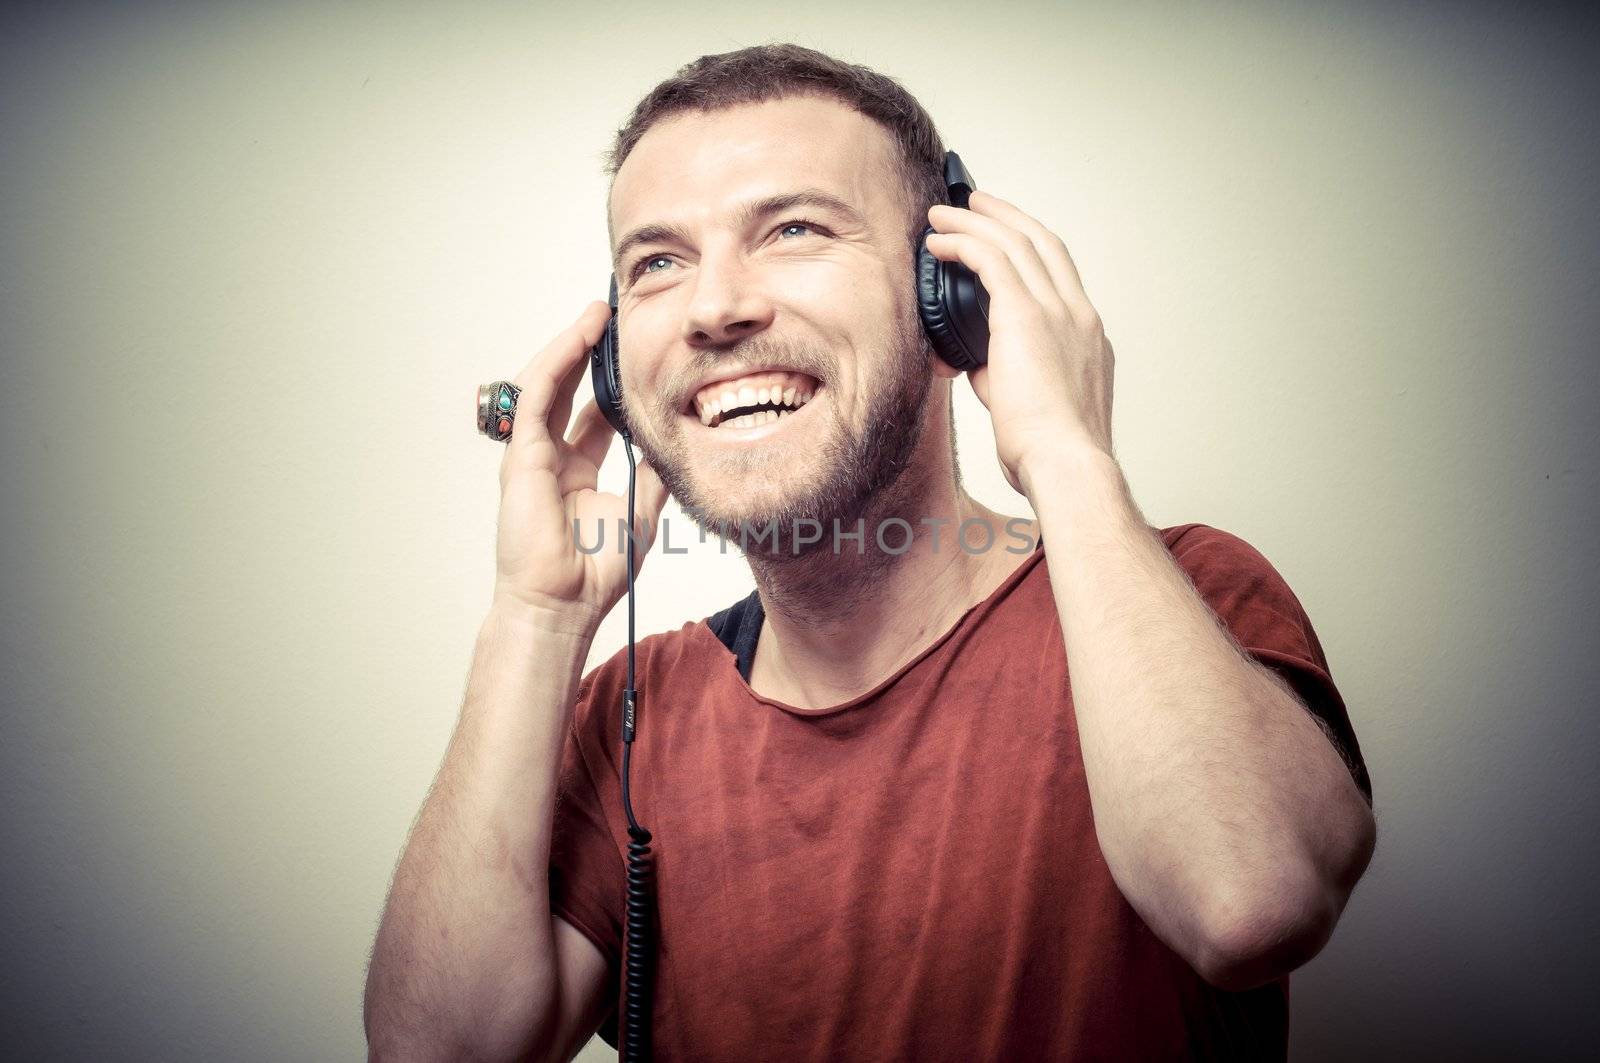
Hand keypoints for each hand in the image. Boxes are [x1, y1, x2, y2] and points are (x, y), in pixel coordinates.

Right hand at [492, 301, 668, 630]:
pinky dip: (556, 364)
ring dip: (570, 346)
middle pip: (566, 390)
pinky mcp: (521, 455)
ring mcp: (531, 455)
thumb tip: (676, 444)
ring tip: (595, 314)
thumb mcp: (641, 511)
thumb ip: (653, 475)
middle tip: (610, 317)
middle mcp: (551, 458)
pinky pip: (537, 398)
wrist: (565, 604)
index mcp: (577, 472)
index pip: (591, 414)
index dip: (610, 382)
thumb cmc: (595, 572)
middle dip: (586, 352)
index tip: (634, 354)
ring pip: (547, 385)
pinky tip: (577, 339)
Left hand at [924, 190, 1114, 493]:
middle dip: (1006, 217)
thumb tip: (975, 366)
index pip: (1060, 275)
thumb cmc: (1049, 454)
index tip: (1005, 236)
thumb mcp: (1028, 408)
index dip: (1030, 248)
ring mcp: (1058, 313)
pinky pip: (991, 260)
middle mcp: (1078, 316)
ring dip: (977, 221)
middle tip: (975, 202)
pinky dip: (963, 243)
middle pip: (1043, 243)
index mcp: (1086, 337)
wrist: (1066, 466)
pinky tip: (938, 241)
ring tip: (944, 213)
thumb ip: (1003, 378)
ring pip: (1016, 242)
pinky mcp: (1027, 317)